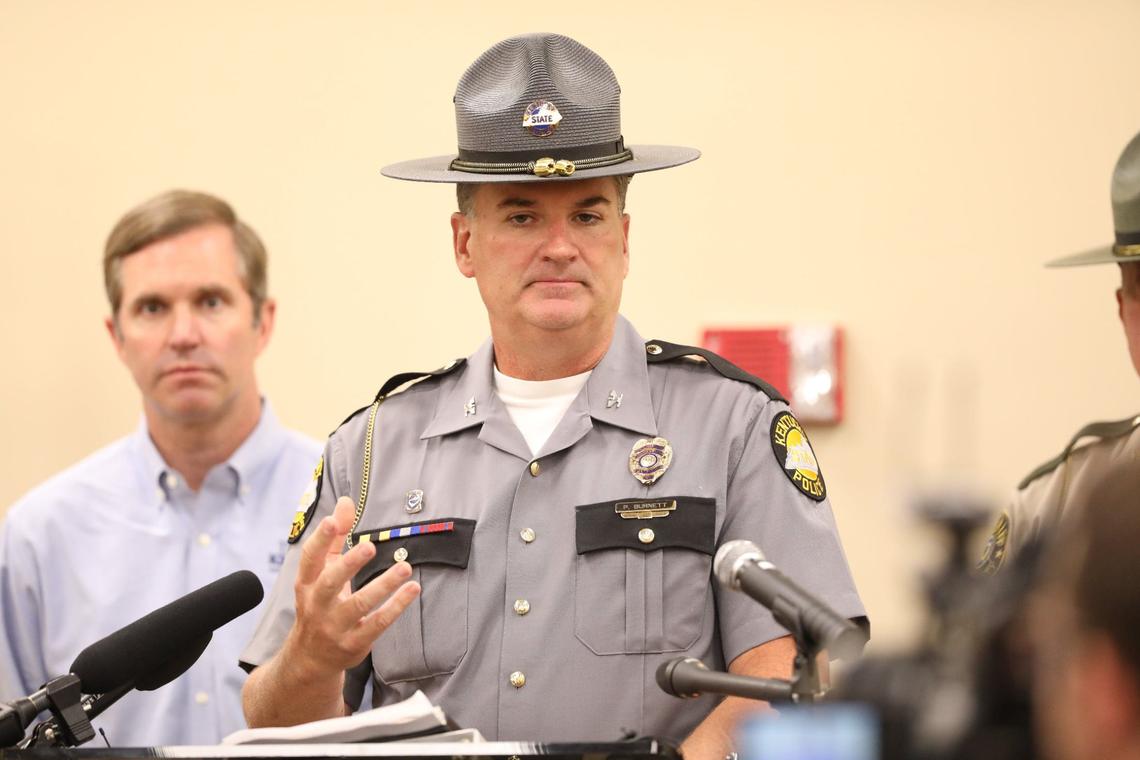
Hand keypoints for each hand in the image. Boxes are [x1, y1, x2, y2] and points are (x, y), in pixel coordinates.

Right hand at [286, 495, 420, 677]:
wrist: (309, 659)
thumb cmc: (319, 604)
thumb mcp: (322, 572)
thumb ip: (335, 537)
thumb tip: (346, 501)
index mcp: (307, 584)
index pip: (310, 559)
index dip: (320, 539)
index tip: (331, 520)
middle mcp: (317, 605)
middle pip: (331, 583)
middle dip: (349, 564)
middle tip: (369, 546)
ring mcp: (335, 626)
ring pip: (359, 605)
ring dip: (383, 586)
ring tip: (405, 567)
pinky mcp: (354, 643)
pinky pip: (377, 624)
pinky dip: (395, 607)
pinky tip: (412, 589)